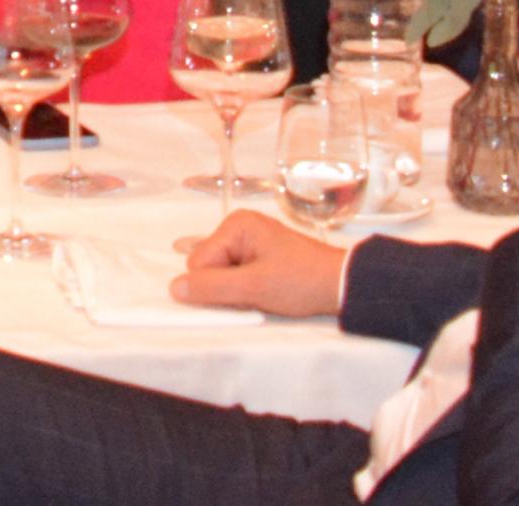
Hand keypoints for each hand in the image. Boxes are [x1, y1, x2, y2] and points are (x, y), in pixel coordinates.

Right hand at [172, 210, 348, 317]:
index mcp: (235, 225)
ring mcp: (250, 240)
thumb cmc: (301, 281)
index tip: (246, 292)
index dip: (217, 284)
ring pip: (222, 273)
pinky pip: (237, 274)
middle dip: (227, 286)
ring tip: (266, 292)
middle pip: (209, 266)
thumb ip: (212, 288)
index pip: (199, 262)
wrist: (344, 286)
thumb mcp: (254, 287)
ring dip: (238, 289)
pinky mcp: (261, 255)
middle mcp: (239, 227)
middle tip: (258, 292)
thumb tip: (174, 289)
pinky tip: (268, 290)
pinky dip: (247, 287)